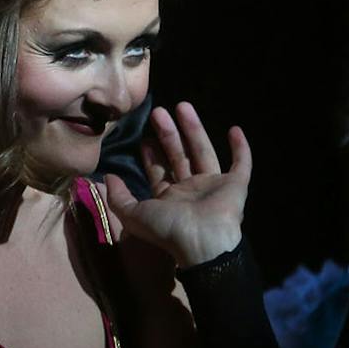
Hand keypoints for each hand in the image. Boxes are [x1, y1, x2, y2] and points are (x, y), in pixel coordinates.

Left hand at [101, 102, 249, 269]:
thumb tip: (107, 177)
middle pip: (179, 156)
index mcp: (169, 199)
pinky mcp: (236, 185)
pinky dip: (240, 148)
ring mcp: (214, 187)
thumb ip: (118, 196)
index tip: (144, 136)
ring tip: (183, 106)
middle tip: (158, 112)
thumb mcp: (134, 215)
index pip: (159, 171)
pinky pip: (241, 164)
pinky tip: (235, 129)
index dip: (151, 154)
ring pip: (204, 152)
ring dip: (195, 130)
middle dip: (168, 134)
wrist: (203, 241)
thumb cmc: (169, 229)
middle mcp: (191, 191)